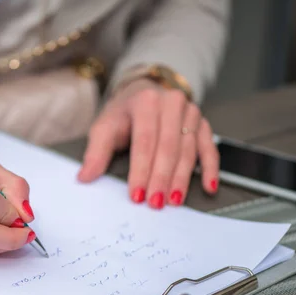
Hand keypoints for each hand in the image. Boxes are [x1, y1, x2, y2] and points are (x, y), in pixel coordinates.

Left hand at [78, 78, 218, 208]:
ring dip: (181, 179)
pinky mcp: (202, 124)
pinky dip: (210, 168)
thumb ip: (96, 152)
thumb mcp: (104, 126)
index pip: (144, 141)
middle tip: (156, 203)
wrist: (144, 91)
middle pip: (168, 147)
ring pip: (188, 150)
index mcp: (145, 102)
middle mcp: (171, 103)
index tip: (137, 194)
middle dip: (161, 178)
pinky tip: (208, 186)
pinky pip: (209, 148)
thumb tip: (85, 177)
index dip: (141, 170)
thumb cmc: (124, 113)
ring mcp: (190, 113)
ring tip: (174, 201)